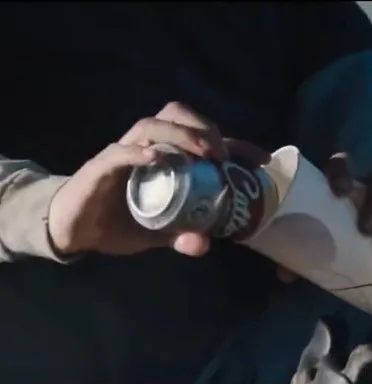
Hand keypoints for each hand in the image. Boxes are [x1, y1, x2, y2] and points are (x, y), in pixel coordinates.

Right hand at [47, 101, 268, 256]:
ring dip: (182, 134)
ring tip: (204, 152)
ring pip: (153, 125)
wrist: (75, 227)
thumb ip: (182, 235)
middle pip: (177, 114)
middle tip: (224, 155)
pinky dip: (139, 152)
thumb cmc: (121, 220)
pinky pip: (120, 152)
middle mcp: (149, 146)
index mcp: (168, 156)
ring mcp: (125, 152)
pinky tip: (157, 158)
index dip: (235, 144)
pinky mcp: (101, 166)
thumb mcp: (159, 232)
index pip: (204, 138)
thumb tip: (205, 245)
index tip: (262, 160)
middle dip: (205, 128)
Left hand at [275, 152, 371, 283]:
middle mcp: (371, 184)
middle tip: (367, 230)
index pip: (343, 162)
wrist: (352, 244)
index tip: (340, 192)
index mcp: (343, 180)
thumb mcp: (312, 237)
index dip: (343, 172)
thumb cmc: (326, 232)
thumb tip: (286, 274)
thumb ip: (297, 249)